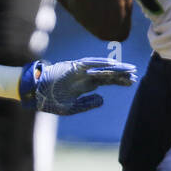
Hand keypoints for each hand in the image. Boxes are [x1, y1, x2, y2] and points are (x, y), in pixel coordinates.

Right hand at [20, 56, 138, 114]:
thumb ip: (87, 103)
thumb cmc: (50, 100)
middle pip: (106, 74)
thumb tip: (103, 99)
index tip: (131, 82)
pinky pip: (88, 63)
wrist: (34, 93)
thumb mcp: (71, 107)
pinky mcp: (72, 67)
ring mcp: (78, 70)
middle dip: (120, 74)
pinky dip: (100, 63)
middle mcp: (83, 76)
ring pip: (100, 67)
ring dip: (114, 68)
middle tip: (136, 75)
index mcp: (84, 85)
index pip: (105, 81)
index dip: (118, 81)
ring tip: (128, 69)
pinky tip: (112, 64)